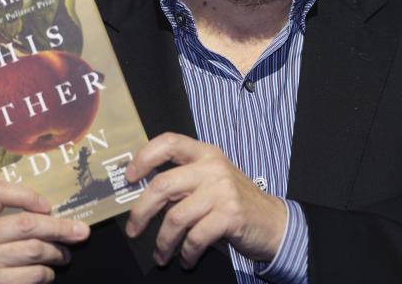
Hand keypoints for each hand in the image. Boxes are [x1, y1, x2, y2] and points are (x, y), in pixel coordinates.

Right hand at [0, 180, 89, 283]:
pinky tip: (47, 270)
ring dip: (57, 252)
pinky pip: (33, 276)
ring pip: (34, 251)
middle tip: (80, 231)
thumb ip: (4, 205)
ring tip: (64, 253)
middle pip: (26, 225)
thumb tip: (50, 209)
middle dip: (59, 227)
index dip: (27, 195)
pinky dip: (46, 272)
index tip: (48, 205)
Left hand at [123, 133, 286, 268]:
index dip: (144, 157)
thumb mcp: (211, 181)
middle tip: (133, 230)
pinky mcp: (230, 215)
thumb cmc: (234, 202)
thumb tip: (144, 199)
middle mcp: (212, 167)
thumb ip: (183, 182)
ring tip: (161, 255)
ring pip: (175, 217)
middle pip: (163, 185)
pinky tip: (186, 259)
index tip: (129, 177)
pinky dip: (186, 253)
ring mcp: (222, 191)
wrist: (273, 221)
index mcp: (205, 153)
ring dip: (163, 242)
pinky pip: (195, 237)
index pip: (169, 142)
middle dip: (141, 212)